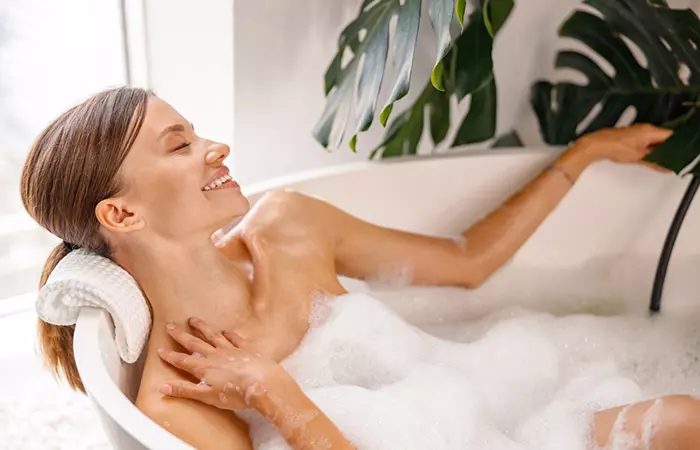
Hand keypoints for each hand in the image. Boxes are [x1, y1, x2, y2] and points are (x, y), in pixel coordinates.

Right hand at [157, 317, 292, 410]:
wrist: (265, 385)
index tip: (159, 349)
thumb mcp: (208, 396)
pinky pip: (235, 338)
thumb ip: (186, 391)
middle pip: (195, 343)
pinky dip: (229, 334)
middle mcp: (216, 355)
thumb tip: (163, 387)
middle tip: (170, 325)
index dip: (170, 356)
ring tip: (193, 320)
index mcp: (205, 367)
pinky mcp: (247, 349)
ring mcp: (232, 350)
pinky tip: (226, 331)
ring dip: (202, 328)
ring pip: (214, 336)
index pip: (183, 361)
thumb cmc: (237, 394)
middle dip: (181, 335)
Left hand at [573, 124, 672, 167]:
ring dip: (656, 149)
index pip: (671, 136)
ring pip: (653, 140)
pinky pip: (644, 142)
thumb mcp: (639, 158)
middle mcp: (644, 128)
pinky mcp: (629, 136)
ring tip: (657, 160)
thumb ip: (655, 162)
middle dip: (667, 149)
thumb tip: (666, 167)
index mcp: (650, 130)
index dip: (676, 146)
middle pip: (663, 138)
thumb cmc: (614, 147)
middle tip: (669, 160)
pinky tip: (645, 157)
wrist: (595, 146)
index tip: (678, 155)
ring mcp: (636, 132)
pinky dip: (647, 149)